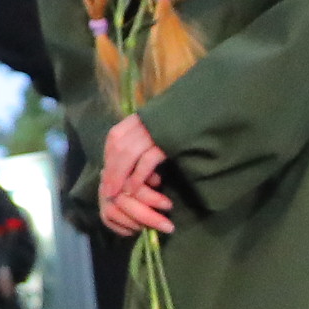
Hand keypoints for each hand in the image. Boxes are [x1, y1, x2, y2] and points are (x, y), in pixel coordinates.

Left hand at [95, 114, 173, 236]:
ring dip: (119, 176)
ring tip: (116, 193)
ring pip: (129, 154)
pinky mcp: (169, 142)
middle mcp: (144, 122)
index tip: (104, 175)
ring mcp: (156, 131)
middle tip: (106, 191)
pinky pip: (147, 160)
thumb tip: (121, 161)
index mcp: (139, 117)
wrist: (204, 116)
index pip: (114, 137)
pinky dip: (138, 176)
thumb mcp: (155, 128)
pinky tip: (133, 189)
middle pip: (118, 147)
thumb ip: (139, 138)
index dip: (108, 158)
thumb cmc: (181, 126)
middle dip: (111, 170)